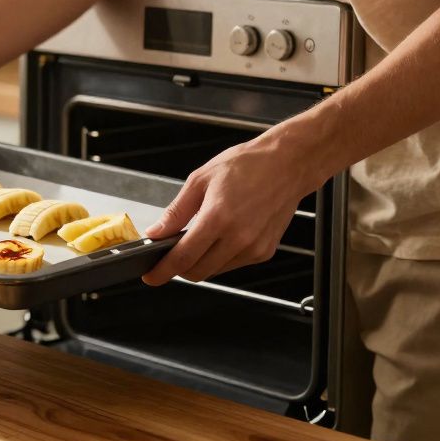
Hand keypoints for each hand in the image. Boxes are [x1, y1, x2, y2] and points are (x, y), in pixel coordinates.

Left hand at [141, 132, 324, 285]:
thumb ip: (176, 212)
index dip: (162, 271)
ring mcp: (254, 248)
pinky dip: (220, 258)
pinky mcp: (265, 252)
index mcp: (218, 218)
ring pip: (214, 271)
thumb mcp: (200, 180)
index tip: (151, 276)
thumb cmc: (248, 165)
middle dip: (179, 268)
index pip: (182, 258)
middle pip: (197, 272)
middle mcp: (238, 238)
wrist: (288, 164)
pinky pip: (233, 265)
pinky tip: (222, 236)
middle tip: (171, 253)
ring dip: (200, 262)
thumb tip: (156, 232)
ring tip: (201, 236)